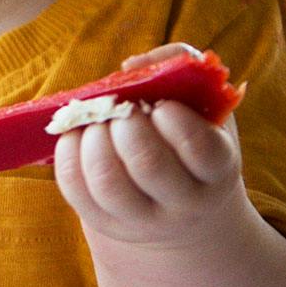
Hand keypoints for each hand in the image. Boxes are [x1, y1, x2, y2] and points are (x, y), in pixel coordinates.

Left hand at [52, 44, 244, 247]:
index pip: (201, 149)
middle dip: (126, 125)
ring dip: (94, 138)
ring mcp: (144, 219)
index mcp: (218, 170)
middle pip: (147, 165)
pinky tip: (77, 135)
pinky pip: (75, 189)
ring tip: (99, 122)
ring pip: (107, 182)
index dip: (175, 120)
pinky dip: (67, 153)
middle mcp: (185, 203)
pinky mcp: (106, 222)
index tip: (161, 105)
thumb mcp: (202, 104)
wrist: (183, 205)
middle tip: (124, 111)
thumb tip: (133, 64)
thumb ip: (180, 67)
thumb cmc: (190, 137)